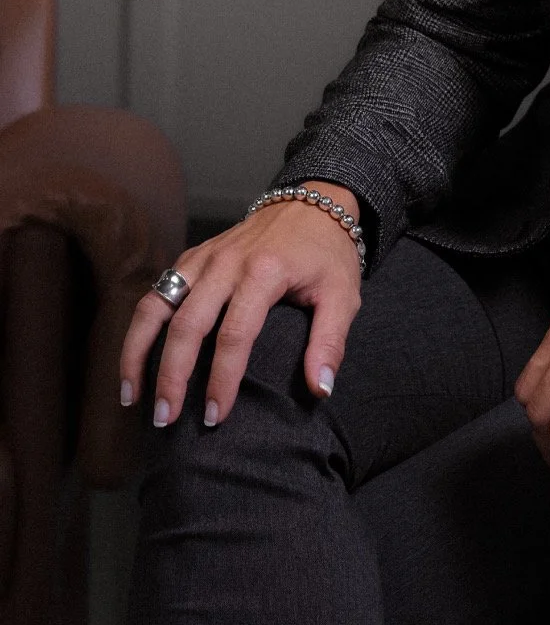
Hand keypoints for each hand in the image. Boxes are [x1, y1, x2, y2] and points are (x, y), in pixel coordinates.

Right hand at [119, 182, 363, 429]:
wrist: (311, 204)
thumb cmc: (326, 254)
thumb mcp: (343, 295)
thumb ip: (330, 343)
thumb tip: (319, 391)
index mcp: (264, 272)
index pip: (234, 335)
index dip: (222, 380)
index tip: (215, 417)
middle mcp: (226, 264)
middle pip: (187, 325)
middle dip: (172, 376)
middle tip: (165, 420)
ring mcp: (203, 258)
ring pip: (156, 306)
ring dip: (138, 352)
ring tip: (132, 396)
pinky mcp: (191, 257)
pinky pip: (156, 293)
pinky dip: (140, 329)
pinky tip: (135, 361)